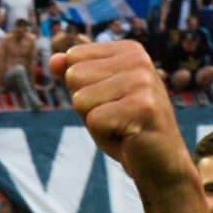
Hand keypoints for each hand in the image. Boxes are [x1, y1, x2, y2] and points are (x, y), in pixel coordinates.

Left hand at [49, 40, 191, 185]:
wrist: (159, 162)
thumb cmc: (124, 128)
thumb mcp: (95, 98)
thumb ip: (75, 77)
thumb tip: (53, 59)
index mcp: (129, 50)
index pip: (73, 58)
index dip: (82, 88)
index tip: (108, 101)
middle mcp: (139, 59)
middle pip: (74, 77)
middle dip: (86, 106)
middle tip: (115, 117)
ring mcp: (142, 81)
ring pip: (81, 100)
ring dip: (95, 121)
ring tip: (121, 125)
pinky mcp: (142, 107)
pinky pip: (94, 120)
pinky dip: (103, 135)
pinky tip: (127, 136)